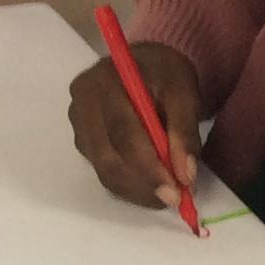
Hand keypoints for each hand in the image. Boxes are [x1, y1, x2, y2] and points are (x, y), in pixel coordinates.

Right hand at [67, 42, 203, 209]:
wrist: (145, 63)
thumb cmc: (166, 75)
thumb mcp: (185, 93)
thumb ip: (185, 132)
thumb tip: (186, 176)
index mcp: (106, 80)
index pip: (123, 132)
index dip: (148, 168)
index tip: (175, 193)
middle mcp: (83, 101)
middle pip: (108, 156)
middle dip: (142, 185)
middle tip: (173, 201)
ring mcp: (79, 121)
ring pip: (103, 169)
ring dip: (135, 190)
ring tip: (164, 197)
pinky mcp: (82, 138)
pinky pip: (102, 169)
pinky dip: (127, 185)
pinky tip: (149, 188)